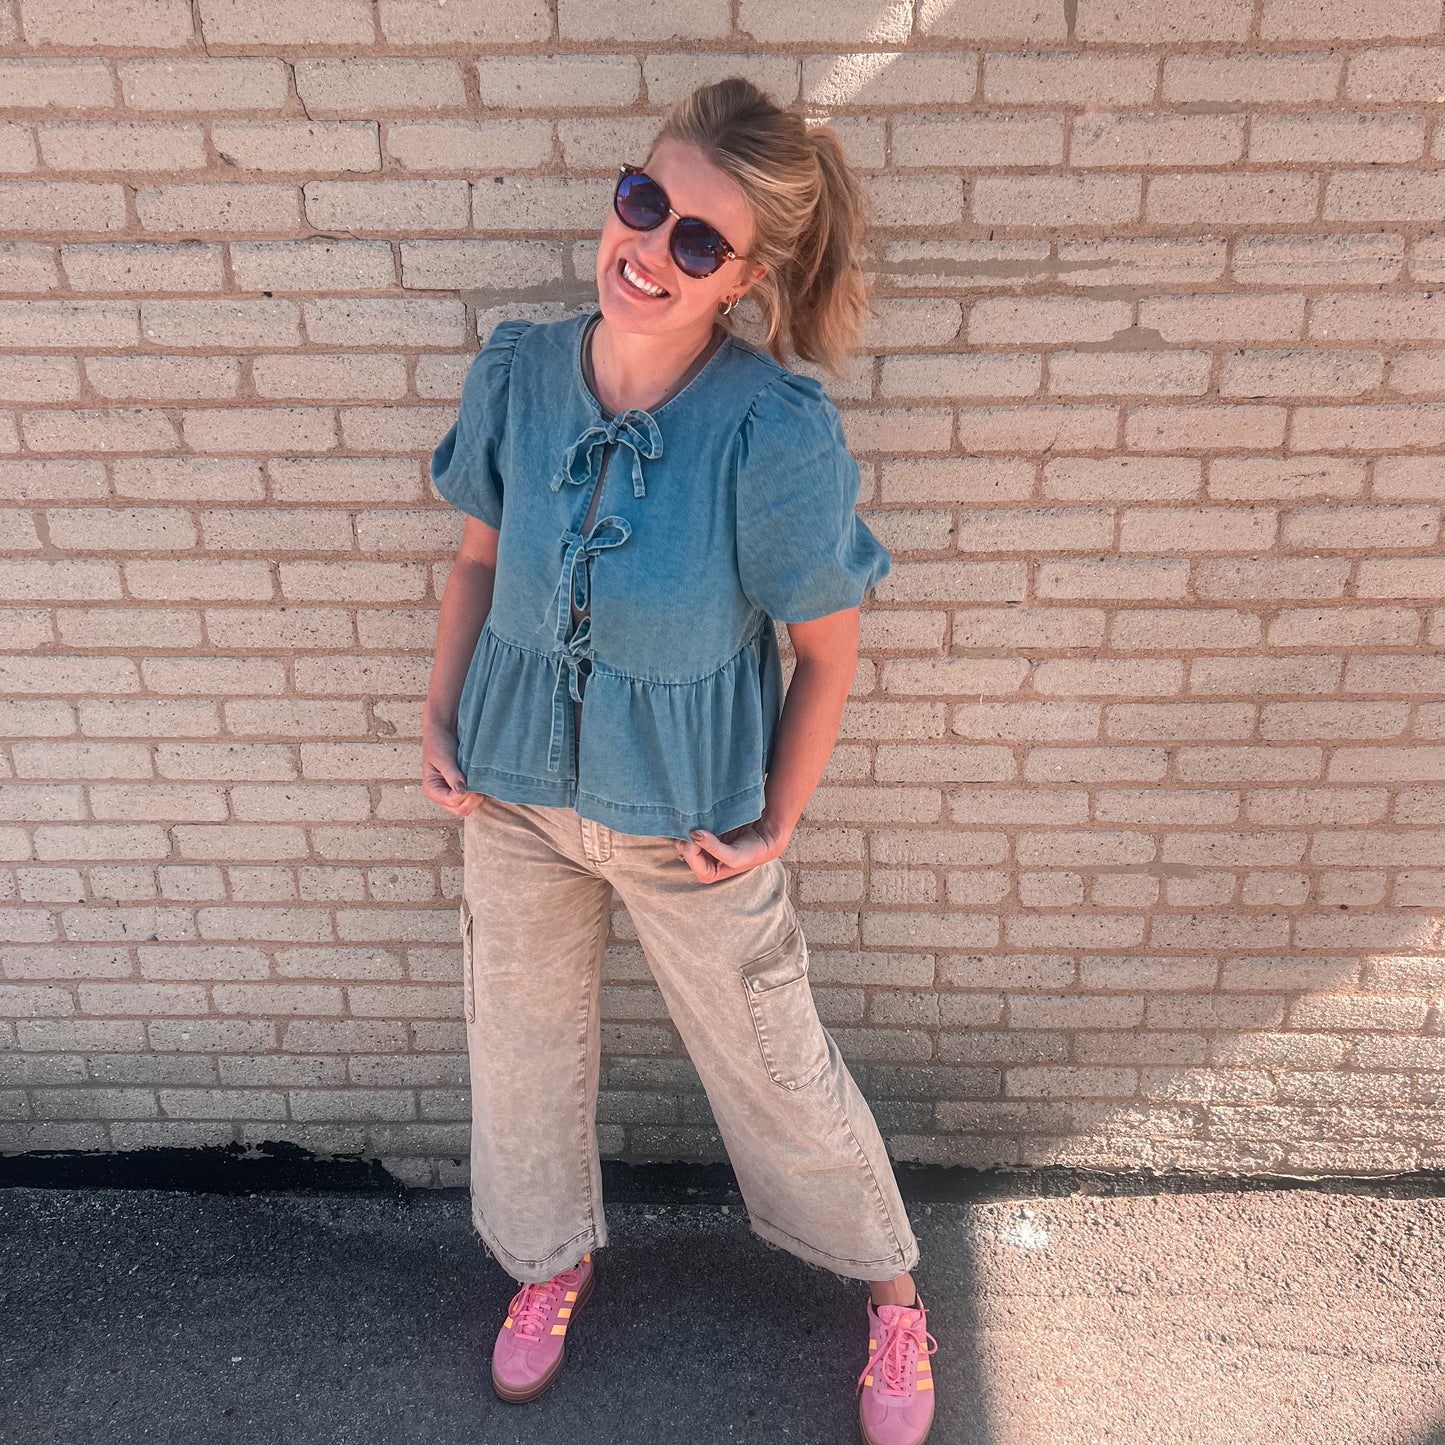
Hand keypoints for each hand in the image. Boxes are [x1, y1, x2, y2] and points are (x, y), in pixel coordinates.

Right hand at [422, 715, 487, 817]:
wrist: (444, 729)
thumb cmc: (439, 742)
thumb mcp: (444, 758)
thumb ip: (452, 775)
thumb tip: (462, 791)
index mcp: (431, 789)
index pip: (451, 801)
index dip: (464, 795)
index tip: (472, 781)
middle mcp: (441, 795)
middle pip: (460, 809)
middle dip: (471, 799)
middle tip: (478, 782)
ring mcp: (452, 793)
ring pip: (467, 807)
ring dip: (476, 797)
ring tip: (479, 780)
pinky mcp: (462, 788)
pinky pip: (472, 799)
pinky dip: (478, 794)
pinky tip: (481, 782)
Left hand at [674, 816, 789, 883]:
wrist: (766, 837)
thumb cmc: (751, 852)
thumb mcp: (733, 857)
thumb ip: (713, 848)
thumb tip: (694, 834)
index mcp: (707, 872)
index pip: (690, 859)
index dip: (690, 847)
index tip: (695, 833)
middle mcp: (702, 860)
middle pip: (685, 847)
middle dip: (687, 836)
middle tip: (692, 823)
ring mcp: (703, 846)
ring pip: (687, 836)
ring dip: (689, 827)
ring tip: (695, 817)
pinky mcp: (707, 833)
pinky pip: (695, 826)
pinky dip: (695, 821)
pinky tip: (698, 814)